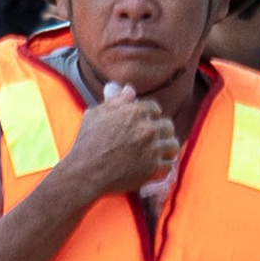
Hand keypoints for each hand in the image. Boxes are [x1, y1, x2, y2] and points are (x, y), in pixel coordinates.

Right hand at [66, 80, 179, 198]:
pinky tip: (155, 168)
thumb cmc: (87, 141)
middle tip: (153, 139)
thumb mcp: (96, 114)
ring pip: (173, 146)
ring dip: (166, 149)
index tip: (144, 124)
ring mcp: (153, 149)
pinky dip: (163, 168)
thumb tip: (130, 89)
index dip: (150, 116)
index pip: (155, 108)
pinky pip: (169, 166)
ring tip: (159, 153)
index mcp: (136, 111)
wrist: (86, 171)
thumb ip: (117, 101)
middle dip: (161, 131)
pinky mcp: (154, 169)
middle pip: (168, 126)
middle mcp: (148, 128)